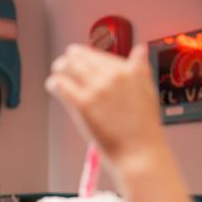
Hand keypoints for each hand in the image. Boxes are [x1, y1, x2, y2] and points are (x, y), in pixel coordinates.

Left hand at [45, 44, 165, 168]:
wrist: (139, 152)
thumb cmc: (143, 128)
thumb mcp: (148, 91)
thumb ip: (140, 69)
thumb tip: (139, 49)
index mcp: (129, 71)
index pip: (99, 54)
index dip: (86, 54)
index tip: (79, 55)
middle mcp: (112, 77)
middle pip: (81, 57)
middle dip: (69, 58)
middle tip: (63, 62)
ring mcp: (97, 90)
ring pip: (69, 67)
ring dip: (59, 67)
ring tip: (57, 71)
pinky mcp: (83, 104)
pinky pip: (61, 85)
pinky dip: (54, 83)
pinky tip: (52, 85)